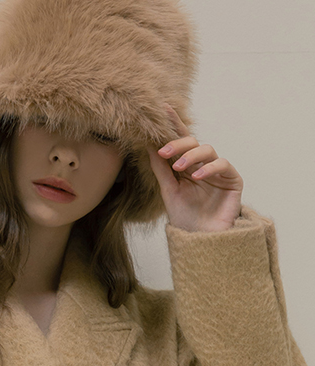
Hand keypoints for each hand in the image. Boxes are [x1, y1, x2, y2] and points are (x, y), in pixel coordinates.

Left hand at [147, 103, 243, 231]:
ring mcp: (218, 171)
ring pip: (208, 149)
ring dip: (192, 155)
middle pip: (193, 142)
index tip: (162, 109)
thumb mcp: (168, 191)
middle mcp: (202, 164)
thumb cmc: (184, 217)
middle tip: (164, 152)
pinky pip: (223, 165)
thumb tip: (150, 146)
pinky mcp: (233, 180)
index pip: (180, 141)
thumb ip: (161, 169)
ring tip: (179, 168)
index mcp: (186, 165)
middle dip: (178, 143)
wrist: (199, 239)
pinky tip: (197, 177)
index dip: (173, 124)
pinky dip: (209, 168)